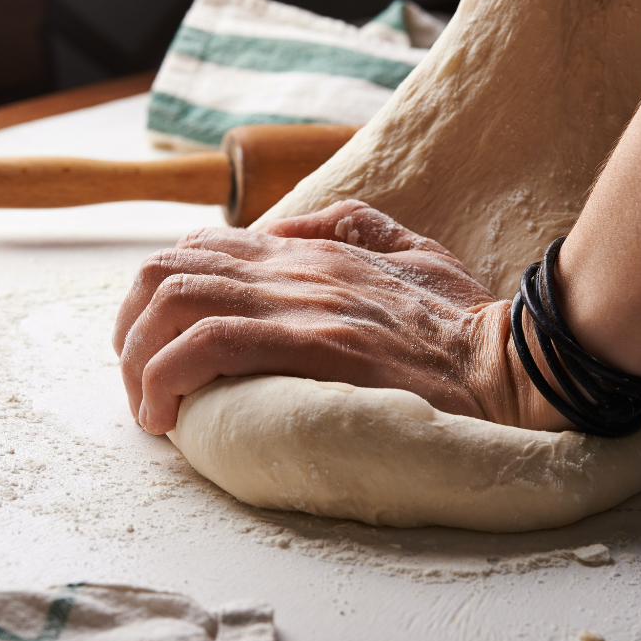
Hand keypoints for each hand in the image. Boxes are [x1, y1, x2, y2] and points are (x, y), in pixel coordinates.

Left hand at [113, 200, 570, 434]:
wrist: (508, 363)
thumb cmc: (460, 321)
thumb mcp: (410, 248)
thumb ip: (350, 224)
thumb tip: (287, 227)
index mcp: (310, 250)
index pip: (199, 249)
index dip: (159, 295)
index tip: (158, 347)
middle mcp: (295, 268)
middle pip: (168, 271)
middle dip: (131, 328)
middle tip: (140, 381)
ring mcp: (304, 303)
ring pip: (176, 302)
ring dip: (140, 358)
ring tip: (149, 406)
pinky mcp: (316, 344)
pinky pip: (210, 345)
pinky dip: (169, 376)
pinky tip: (168, 415)